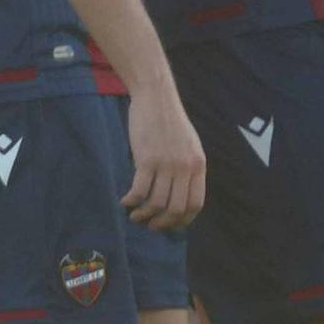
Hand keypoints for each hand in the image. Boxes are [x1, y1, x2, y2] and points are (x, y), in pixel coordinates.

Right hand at [121, 81, 206, 230]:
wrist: (156, 97)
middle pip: (176, 208)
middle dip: (162, 223)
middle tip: (150, 225)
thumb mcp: (189, 145)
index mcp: (198, 164)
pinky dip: (131, 201)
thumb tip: (179, 195)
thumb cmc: (169, 122)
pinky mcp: (147, 159)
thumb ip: (187, 168)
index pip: (195, 203)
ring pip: (157, 203)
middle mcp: (185, 167)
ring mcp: (167, 163)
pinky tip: (125, 201)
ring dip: (144, 215)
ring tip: (135, 215)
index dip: (182, 219)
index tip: (170, 224)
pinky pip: (139, 191)